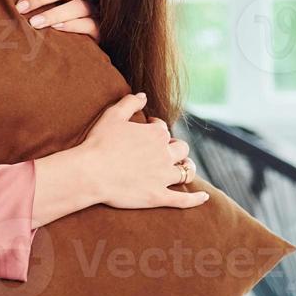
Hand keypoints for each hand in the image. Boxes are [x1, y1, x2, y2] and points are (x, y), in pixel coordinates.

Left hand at [17, 0, 98, 42]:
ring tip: (34, 22)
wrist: (68, 49)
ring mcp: (92, 12)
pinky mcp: (97, 30)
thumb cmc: (48, 20)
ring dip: (53, 13)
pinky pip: (89, 24)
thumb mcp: (40, 2)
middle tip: (21, 8)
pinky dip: (71, 25)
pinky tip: (55, 29)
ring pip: (78, 6)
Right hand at [74, 92, 208, 209]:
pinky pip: (183, 200)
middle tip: (166, 151)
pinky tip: (204, 198)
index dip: (156, 128)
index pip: (163, 129)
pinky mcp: (158, 197)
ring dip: (187, 168)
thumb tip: (143, 95)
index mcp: (156, 134)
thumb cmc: (99, 143)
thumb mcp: (112, 115)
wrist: (90, 173)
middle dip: (176, 148)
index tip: (146, 130)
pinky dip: (195, 199)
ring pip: (186, 171)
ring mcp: (163, 177)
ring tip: (185, 167)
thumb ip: (130, 102)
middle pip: (181, 149)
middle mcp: (165, 155)